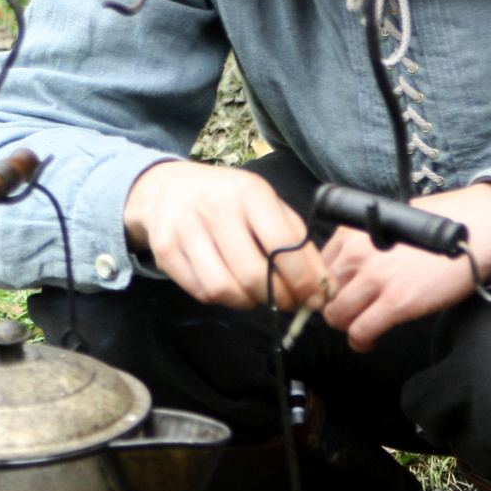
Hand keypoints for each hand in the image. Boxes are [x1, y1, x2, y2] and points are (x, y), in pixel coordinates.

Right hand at [125, 161, 328, 311]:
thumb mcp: (267, 205)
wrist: (169, 187)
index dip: (303, 279)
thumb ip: (298, 241)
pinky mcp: (165, 251)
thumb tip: (324, 285)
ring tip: (258, 295)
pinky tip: (230, 285)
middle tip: (287, 303)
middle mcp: (215, 207)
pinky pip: (201, 292)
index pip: (283, 245)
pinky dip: (222, 299)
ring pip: (224, 289)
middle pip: (253, 274)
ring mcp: (186, 229)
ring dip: (249, 303)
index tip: (314, 298)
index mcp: (249, 192)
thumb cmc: (229, 199)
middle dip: (278, 298)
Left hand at [320, 182, 490, 351]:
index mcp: (352, 232)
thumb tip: (353, 268)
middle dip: (336, 309)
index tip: (340, 296)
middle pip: (324, 295)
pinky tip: (371, 340)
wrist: (477, 230)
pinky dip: (361, 342)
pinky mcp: (396, 303)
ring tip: (362, 328)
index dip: (329, 288)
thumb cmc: (440, 226)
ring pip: (336, 317)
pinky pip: (360, 332)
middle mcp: (357, 253)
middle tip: (353, 314)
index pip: (320, 269)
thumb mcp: (390, 223)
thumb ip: (366, 243)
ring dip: (347, 327)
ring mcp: (375, 279)